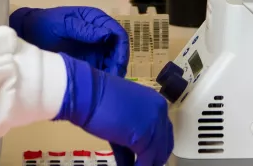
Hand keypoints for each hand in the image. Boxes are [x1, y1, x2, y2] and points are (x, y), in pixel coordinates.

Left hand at [9, 6, 128, 76]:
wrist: (28, 33)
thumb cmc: (45, 24)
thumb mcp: (63, 24)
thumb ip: (84, 29)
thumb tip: (106, 35)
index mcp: (94, 19)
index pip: (117, 33)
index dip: (121, 49)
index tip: (117, 65)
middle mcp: (98, 33)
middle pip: (118, 49)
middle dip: (118, 64)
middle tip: (113, 78)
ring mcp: (94, 47)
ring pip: (112, 61)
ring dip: (112, 72)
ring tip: (107, 84)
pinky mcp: (88, 59)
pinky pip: (102, 68)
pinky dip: (104, 76)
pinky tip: (101, 85)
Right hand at [54, 54, 172, 165]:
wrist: (88, 93)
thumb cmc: (98, 100)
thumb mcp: (123, 116)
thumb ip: (133, 137)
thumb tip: (135, 160)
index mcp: (156, 102)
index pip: (164, 133)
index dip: (155, 149)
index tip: (147, 159)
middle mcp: (160, 111)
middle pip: (164, 145)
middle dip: (152, 158)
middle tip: (141, 164)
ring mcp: (154, 123)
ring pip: (156, 155)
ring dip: (145, 164)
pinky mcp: (144, 138)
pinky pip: (146, 161)